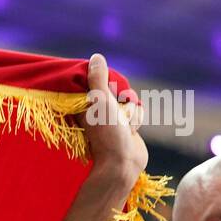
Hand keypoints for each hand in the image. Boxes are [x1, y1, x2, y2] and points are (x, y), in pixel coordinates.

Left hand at [77, 52, 147, 179]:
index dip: (110, 87)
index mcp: (84, 103)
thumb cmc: (107, 133)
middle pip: (119, 89)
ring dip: (131, 113)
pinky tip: (131, 132)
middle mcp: (96, 109)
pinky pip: (136, 112)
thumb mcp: (101, 102)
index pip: (100, 81)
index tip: (110, 98)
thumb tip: (96, 57)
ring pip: (130, 101)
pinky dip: (136, 121)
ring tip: (124, 127)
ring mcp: (111, 117)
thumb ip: (98, 79)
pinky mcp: (124, 124)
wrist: (123, 163)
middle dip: (124, 101)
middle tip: (118, 116)